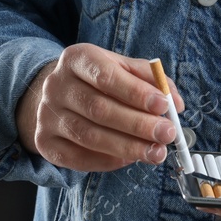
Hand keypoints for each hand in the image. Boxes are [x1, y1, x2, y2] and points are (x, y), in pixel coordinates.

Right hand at [16, 44, 186, 172]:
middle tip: (167, 134)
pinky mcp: (45, 142)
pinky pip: (79, 158)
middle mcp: (56, 85)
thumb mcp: (122, 68)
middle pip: (98, 109)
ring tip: (156, 152)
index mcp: (76, 58)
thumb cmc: (99, 79)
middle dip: (138, 124)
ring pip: (90, 136)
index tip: (164, 105)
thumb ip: (151, 80)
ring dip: (128, 147)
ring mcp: (47, 115)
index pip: (106, 76)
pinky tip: (130, 158)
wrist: (60, 93)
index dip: (136, 92)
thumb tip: (175, 103)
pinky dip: (108, 161)